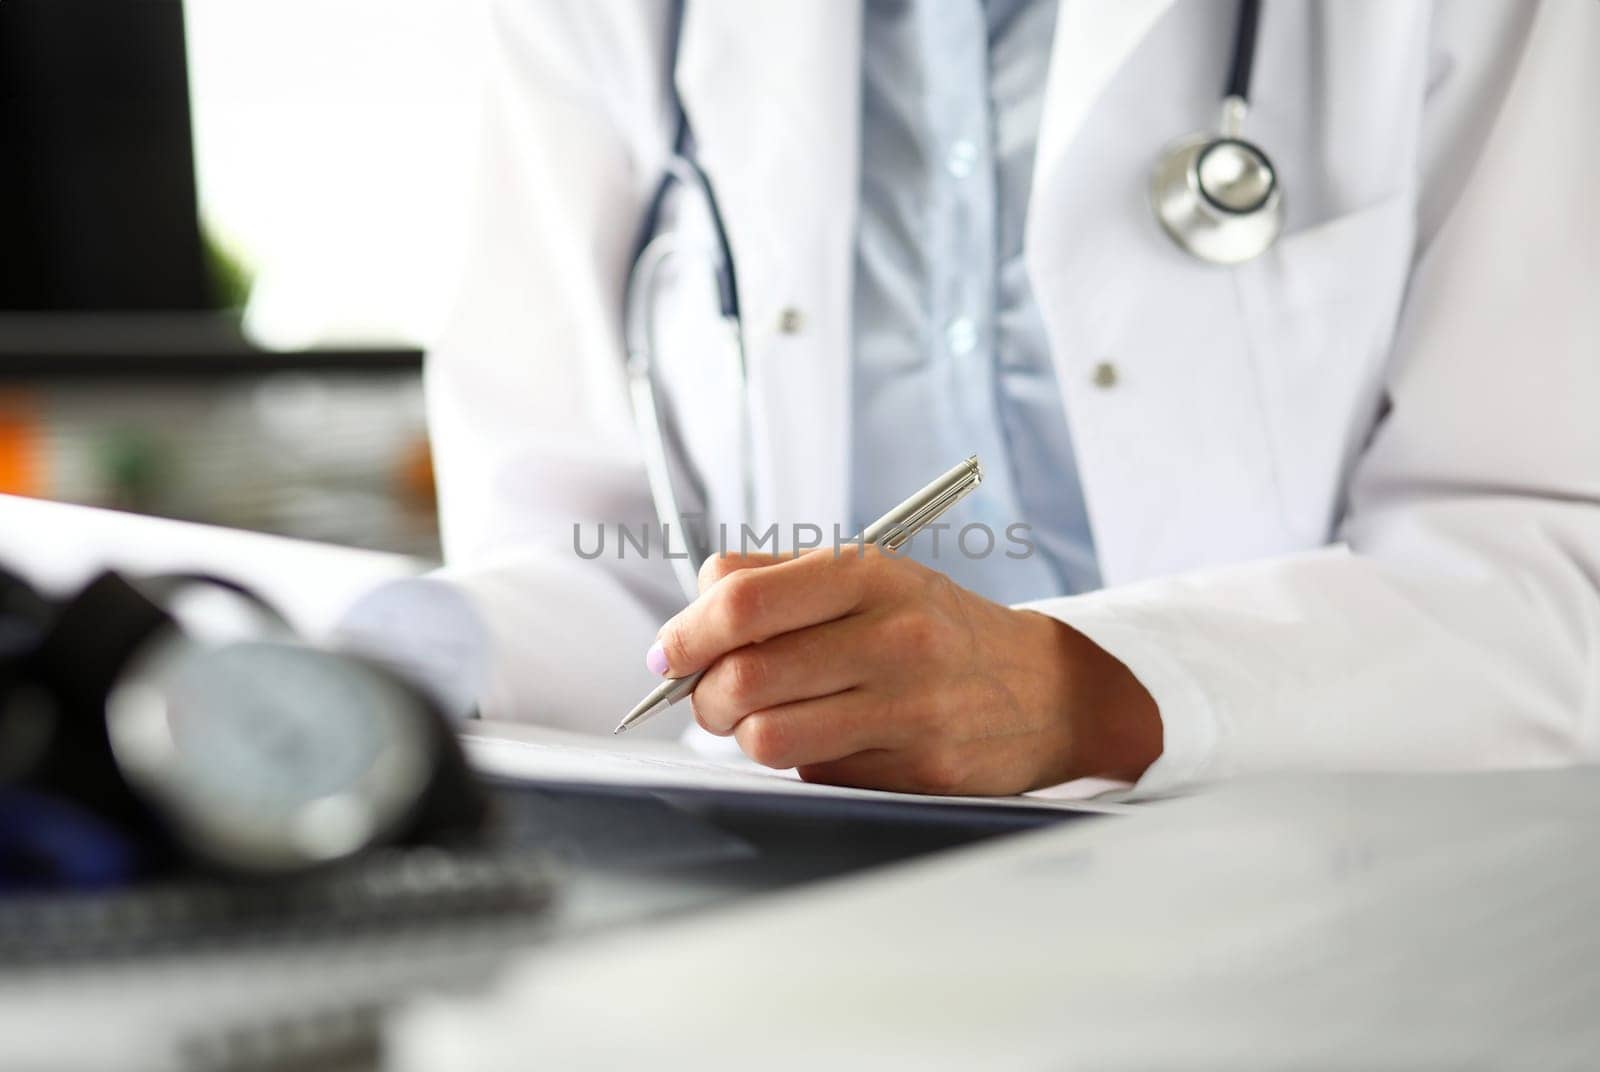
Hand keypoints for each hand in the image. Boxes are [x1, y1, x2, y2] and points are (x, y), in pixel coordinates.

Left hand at [647, 548, 1162, 794]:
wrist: (1046, 689)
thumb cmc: (935, 627)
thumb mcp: (869, 575)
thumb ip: (772, 578)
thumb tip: (688, 616)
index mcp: (868, 574)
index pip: (741, 603)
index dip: (685, 635)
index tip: (670, 654)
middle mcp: (891, 636)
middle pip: (742, 678)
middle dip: (707, 696)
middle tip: (715, 695)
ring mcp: (907, 707)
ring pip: (766, 737)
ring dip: (746, 735)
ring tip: (764, 718)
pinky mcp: (915, 768)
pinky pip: (812, 772)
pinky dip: (802, 759)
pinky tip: (832, 737)